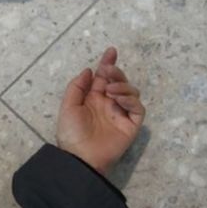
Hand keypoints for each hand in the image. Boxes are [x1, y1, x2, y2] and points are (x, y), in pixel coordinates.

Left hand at [56, 47, 144, 174]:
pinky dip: (130, 100)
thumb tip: (90, 70)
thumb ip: (78, 86)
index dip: (107, 64)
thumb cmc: (71, 133)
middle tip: (108, 71)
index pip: (103, 78)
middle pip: (119, 81)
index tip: (111, 51)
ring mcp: (121, 114)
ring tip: (110, 91)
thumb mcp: (68, 106)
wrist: (80, 156)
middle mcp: (109, 104)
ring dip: (122, 86)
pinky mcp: (131, 125)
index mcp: (93, 99)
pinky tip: (118, 100)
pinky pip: (138, 108)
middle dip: (115, 72)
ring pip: (131, 92)